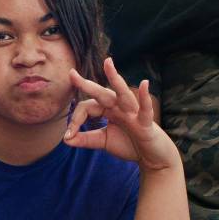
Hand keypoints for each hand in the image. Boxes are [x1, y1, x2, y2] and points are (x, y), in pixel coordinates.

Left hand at [64, 57, 179, 173]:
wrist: (152, 157)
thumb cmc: (129, 144)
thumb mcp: (103, 141)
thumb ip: (86, 139)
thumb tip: (65, 139)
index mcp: (108, 110)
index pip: (87, 108)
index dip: (75, 120)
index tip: (68, 136)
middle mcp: (119, 107)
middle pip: (101, 93)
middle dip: (87, 84)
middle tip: (71, 73)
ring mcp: (133, 113)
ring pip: (122, 94)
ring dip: (115, 78)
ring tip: (108, 63)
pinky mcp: (145, 123)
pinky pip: (145, 109)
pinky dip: (145, 98)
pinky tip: (144, 84)